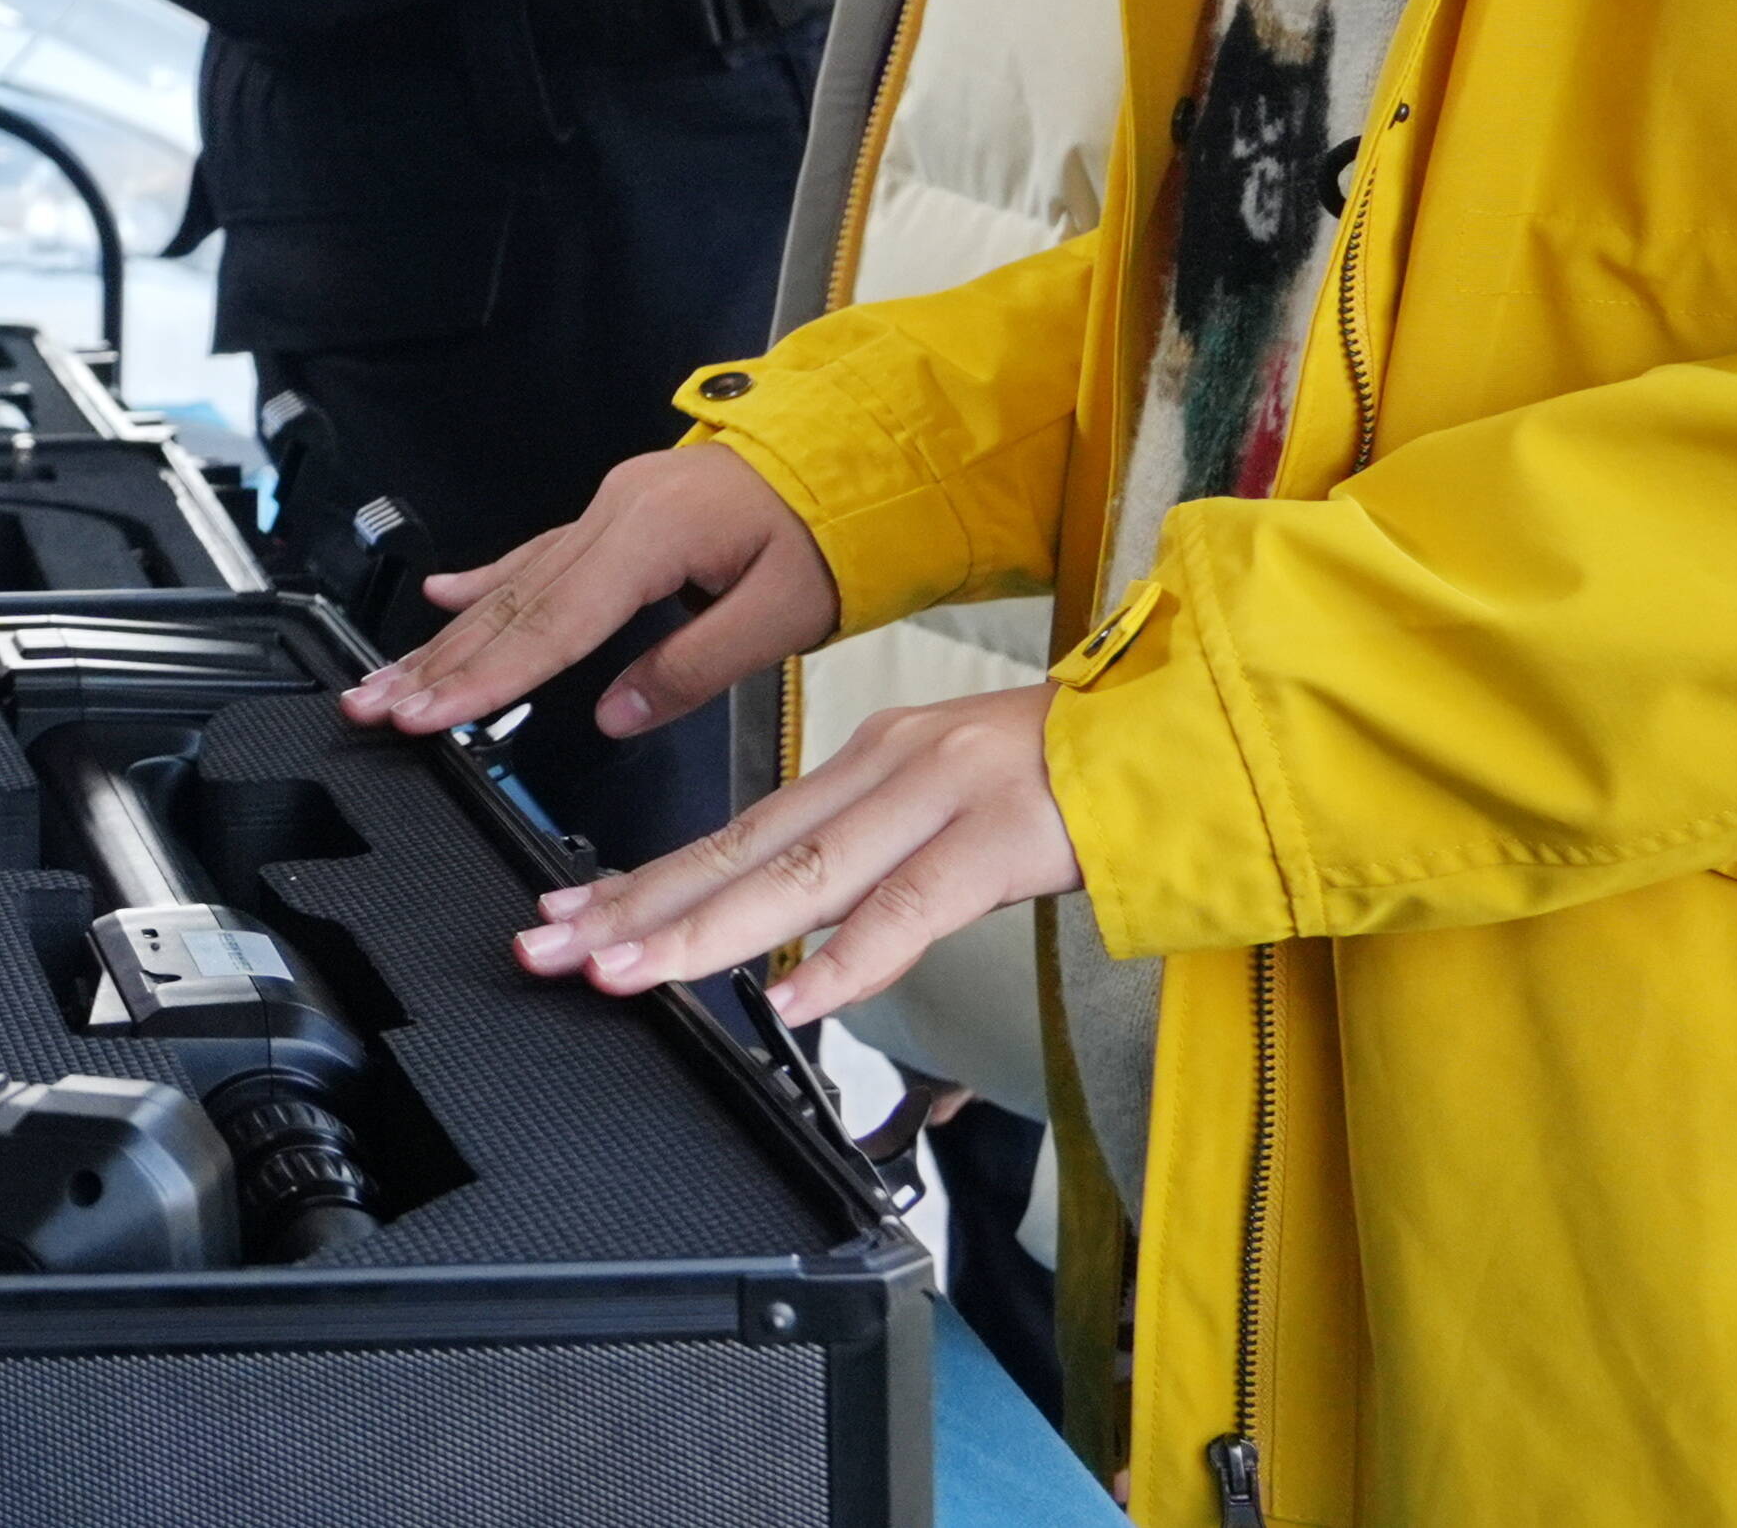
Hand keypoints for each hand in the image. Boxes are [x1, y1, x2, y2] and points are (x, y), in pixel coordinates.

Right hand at [334, 441, 840, 743]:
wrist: (849, 453)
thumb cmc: (827, 533)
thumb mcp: (783, 614)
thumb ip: (694, 667)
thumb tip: (615, 714)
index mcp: (652, 534)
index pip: (554, 622)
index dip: (488, 676)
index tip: (431, 714)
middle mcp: (614, 513)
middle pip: (513, 602)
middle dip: (438, 662)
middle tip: (373, 706)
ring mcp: (608, 508)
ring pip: (513, 581)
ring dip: (448, 636)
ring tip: (386, 678)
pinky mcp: (615, 515)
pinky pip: (536, 553)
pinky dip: (486, 581)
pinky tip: (442, 599)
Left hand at [514, 686, 1078, 1020]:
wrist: (1185, 737)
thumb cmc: (1071, 782)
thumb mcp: (949, 804)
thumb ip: (874, 859)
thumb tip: (796, 934)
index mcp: (868, 760)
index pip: (732, 831)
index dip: (644, 880)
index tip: (568, 915)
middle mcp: (888, 768)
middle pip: (741, 850)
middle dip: (636, 907)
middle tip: (551, 946)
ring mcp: (943, 797)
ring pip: (803, 875)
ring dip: (705, 933)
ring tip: (629, 972)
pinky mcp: (1005, 836)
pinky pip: (912, 908)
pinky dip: (847, 959)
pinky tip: (792, 999)